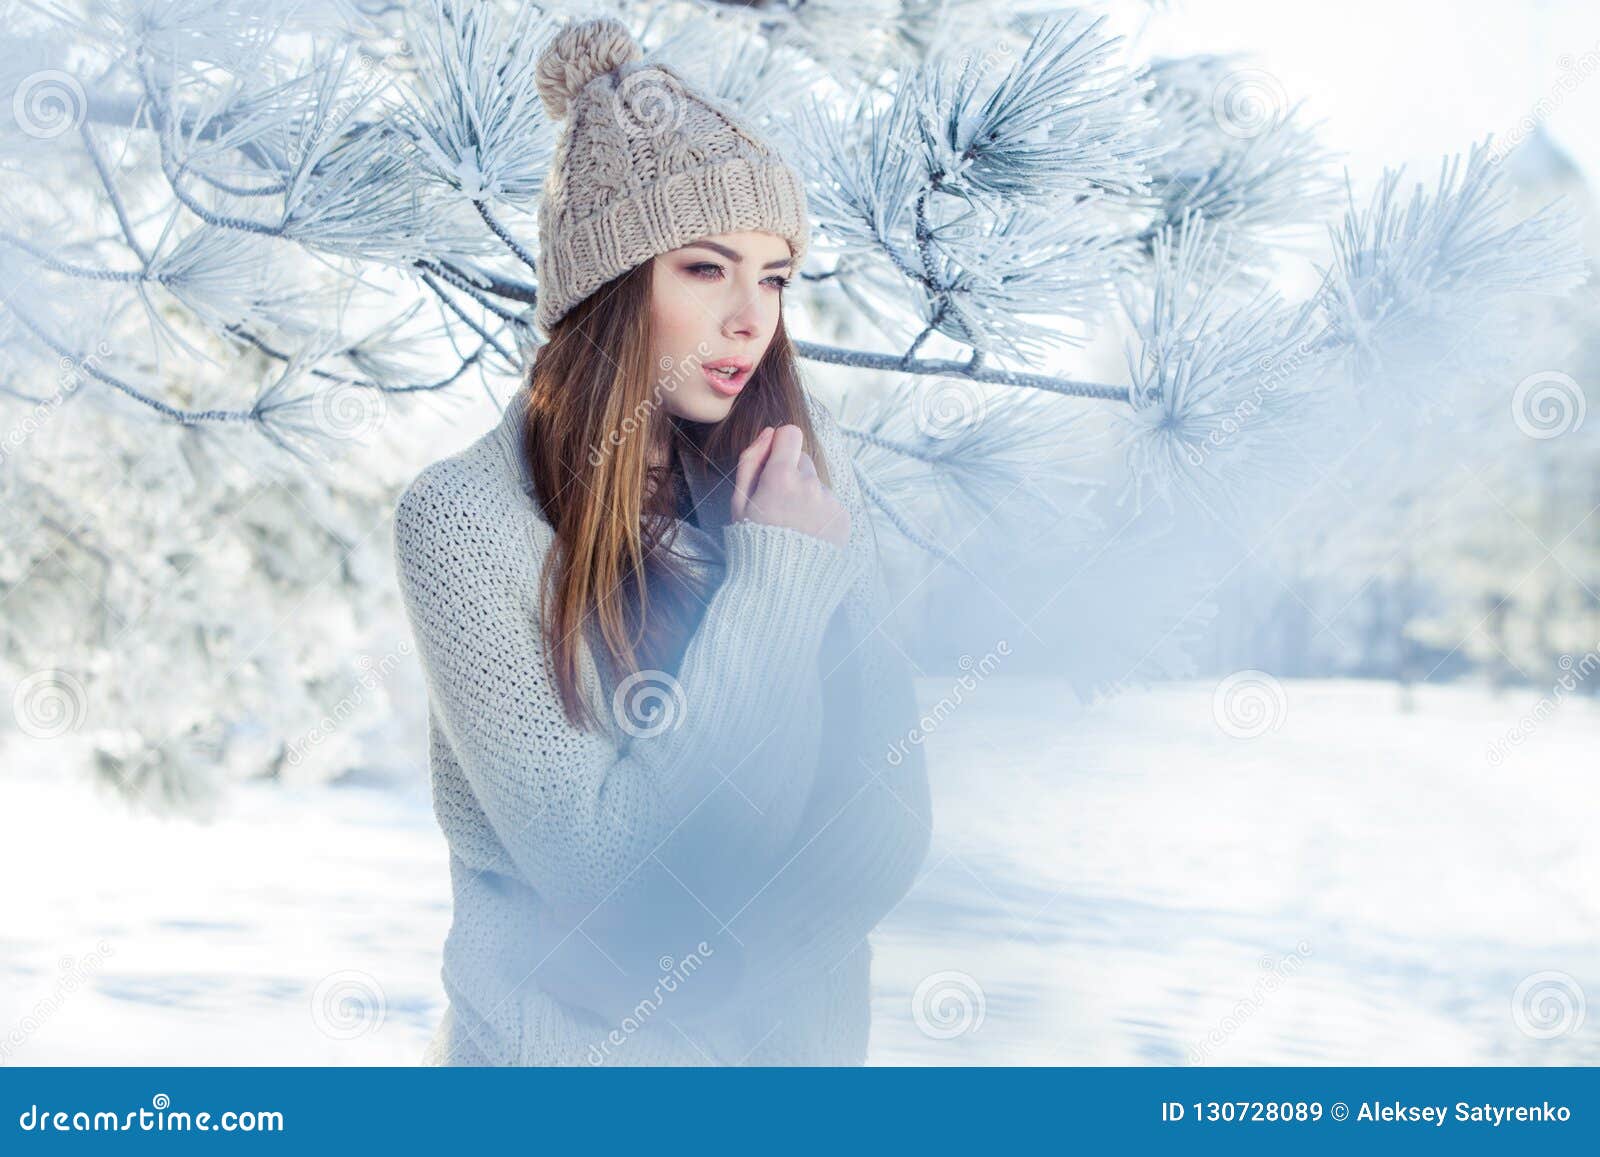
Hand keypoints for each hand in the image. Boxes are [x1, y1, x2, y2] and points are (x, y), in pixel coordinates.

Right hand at [729, 424, 849, 550]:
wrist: (780, 586)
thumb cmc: (752, 542)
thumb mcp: (738, 502)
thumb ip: (751, 461)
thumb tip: (769, 432)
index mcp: (781, 477)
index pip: (790, 434)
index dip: (780, 446)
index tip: (774, 463)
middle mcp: (810, 485)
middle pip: (803, 461)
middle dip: (791, 476)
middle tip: (778, 506)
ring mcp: (830, 502)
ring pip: (817, 485)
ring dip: (806, 497)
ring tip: (793, 526)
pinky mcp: (843, 518)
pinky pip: (830, 504)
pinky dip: (819, 514)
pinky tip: (807, 534)